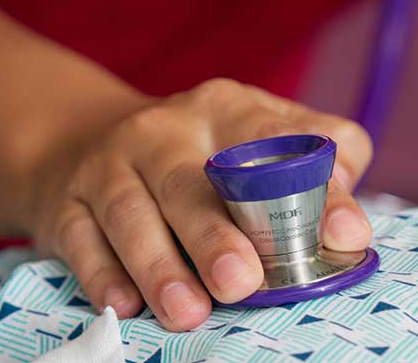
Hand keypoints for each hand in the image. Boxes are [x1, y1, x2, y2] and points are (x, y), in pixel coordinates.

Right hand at [28, 78, 372, 330]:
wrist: (97, 139)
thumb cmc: (197, 152)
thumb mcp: (255, 133)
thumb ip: (315, 160)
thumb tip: (347, 222)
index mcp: (221, 107)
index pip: (271, 141)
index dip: (312, 188)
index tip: (343, 235)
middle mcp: (162, 129)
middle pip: (189, 180)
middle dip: (213, 233)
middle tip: (242, 281)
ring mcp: (109, 163)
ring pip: (132, 212)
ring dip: (157, 264)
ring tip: (186, 311)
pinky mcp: (70, 200)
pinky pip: (82, 238)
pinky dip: (102, 273)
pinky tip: (124, 304)